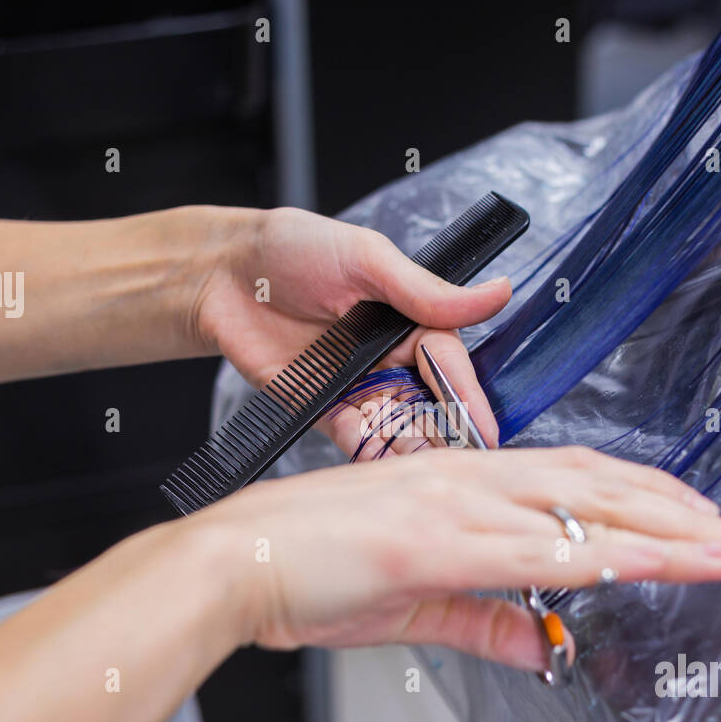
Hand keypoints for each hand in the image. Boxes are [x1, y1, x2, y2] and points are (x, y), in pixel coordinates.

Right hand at [187, 445, 720, 670]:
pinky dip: (596, 556)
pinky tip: (647, 565)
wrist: (238, 559)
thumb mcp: (414, 605)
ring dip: (660, 528)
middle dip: (677, 510)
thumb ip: (486, 621)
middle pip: (597, 485)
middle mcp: (469, 481)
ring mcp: (455, 504)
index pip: (576, 482)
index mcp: (464, 485)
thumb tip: (544, 644)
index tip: (700, 522)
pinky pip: (532, 549)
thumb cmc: (310, 568)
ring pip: (580, 508)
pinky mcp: (434, 541)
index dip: (646, 499)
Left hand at [188, 206, 510, 453]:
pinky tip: (386, 465)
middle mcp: (390, 358)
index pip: (449, 363)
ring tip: (427, 471)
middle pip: (431, 404)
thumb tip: (497, 292)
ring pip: (397, 426)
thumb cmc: (294, 250)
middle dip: (446, 433)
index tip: (487, 429)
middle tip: (462, 463)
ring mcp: (358, 386)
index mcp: (410, 321)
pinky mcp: (323, 408)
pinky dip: (371, 452)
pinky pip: (355, 437)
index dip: (469, 396)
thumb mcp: (367, 259)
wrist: (222, 275)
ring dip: (412, 449)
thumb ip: (427, 291)